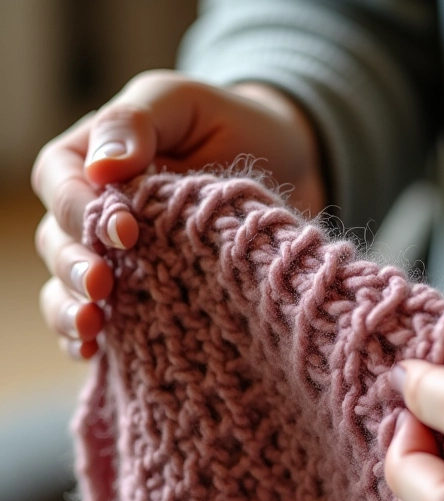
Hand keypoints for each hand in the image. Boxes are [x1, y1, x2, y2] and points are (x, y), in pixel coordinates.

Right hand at [32, 70, 325, 358]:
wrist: (284, 163)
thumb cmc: (230, 125)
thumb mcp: (184, 103)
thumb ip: (137, 122)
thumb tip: (102, 167)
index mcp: (92, 159)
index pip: (62, 184)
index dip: (83, 210)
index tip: (126, 231)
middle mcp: (95, 212)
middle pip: (58, 242)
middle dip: (74, 267)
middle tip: (103, 287)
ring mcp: (117, 258)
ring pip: (69, 286)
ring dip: (71, 309)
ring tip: (92, 327)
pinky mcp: (145, 293)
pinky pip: (103, 320)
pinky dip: (88, 338)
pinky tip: (93, 353)